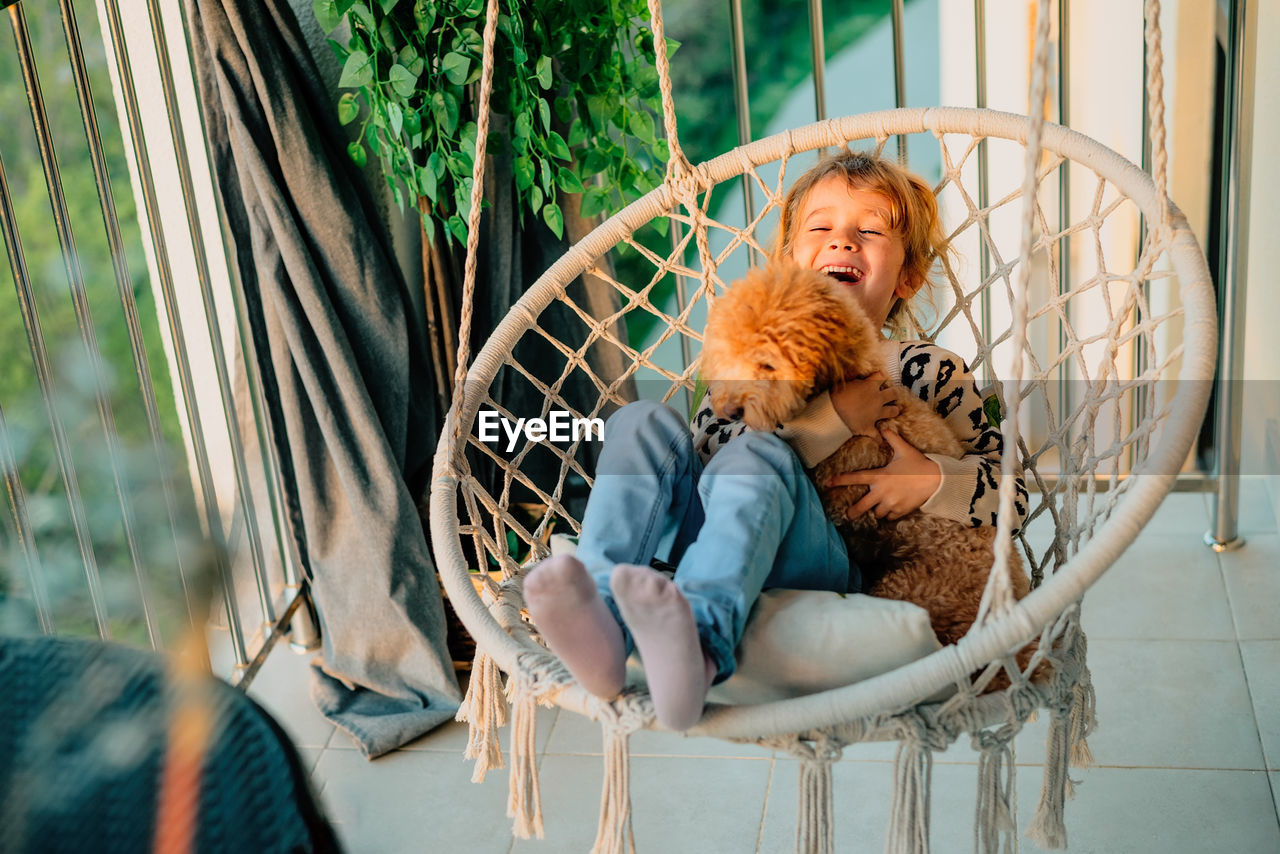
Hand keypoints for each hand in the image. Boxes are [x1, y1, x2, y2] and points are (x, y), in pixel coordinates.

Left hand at [826, 428, 941, 520]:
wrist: (936, 480)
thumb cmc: (918, 463)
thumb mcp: (904, 449)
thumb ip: (892, 438)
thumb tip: (883, 426)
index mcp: (880, 476)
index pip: (855, 478)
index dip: (840, 480)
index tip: (828, 483)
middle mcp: (882, 492)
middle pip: (862, 506)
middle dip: (853, 512)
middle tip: (848, 515)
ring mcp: (891, 503)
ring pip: (878, 512)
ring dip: (877, 510)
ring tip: (879, 507)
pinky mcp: (900, 511)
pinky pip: (890, 516)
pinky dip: (890, 514)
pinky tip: (892, 509)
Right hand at [830, 372, 900, 436]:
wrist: (831, 415)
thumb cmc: (835, 396)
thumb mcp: (843, 382)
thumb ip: (853, 377)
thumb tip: (857, 371)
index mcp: (870, 386)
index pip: (881, 376)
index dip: (881, 376)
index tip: (880, 377)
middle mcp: (877, 399)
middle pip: (894, 393)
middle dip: (893, 393)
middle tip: (891, 394)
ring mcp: (875, 414)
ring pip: (893, 411)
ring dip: (893, 410)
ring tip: (894, 410)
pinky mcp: (869, 427)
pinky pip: (878, 435)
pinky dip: (879, 437)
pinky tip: (880, 439)